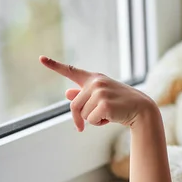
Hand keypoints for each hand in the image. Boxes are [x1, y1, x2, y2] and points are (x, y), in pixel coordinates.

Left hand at [39, 56, 154, 130]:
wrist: (141, 109)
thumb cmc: (120, 104)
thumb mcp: (101, 98)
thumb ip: (83, 95)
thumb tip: (67, 94)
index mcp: (94, 78)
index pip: (71, 71)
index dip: (54, 65)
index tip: (40, 58)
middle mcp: (96, 82)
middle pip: (74, 105)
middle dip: (80, 118)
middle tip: (91, 123)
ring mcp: (100, 92)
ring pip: (83, 114)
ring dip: (94, 120)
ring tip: (110, 113)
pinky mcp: (104, 104)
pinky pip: (91, 120)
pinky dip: (100, 123)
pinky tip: (112, 117)